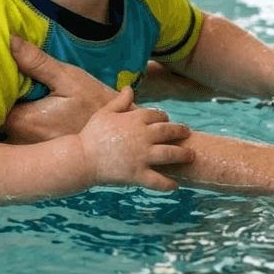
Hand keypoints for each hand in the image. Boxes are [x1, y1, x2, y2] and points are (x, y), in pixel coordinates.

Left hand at [5, 35, 122, 143]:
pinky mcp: (31, 155)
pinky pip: (11, 137)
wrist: (117, 135)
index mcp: (23, 121)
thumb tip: (10, 41)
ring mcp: (24, 151)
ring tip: (5, 90)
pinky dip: (10, 121)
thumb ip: (36, 62)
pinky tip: (20, 106)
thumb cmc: (95, 106)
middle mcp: (18, 140)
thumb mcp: (68, 78)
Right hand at [78, 86, 192, 191]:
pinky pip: (158, 181)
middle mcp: (142, 136)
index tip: (166, 121)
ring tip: (191, 156)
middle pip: (169, 132)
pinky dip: (169, 184)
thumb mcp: (105, 113)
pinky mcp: (138, 175)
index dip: (163, 117)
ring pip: (171, 154)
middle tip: (187, 133)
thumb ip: (120, 101)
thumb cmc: (91, 134)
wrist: (81, 158)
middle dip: (181, 131)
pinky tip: (176, 185)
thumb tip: (129, 88)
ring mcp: (142, 156)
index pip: (157, 115)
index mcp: (134, 119)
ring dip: (184, 155)